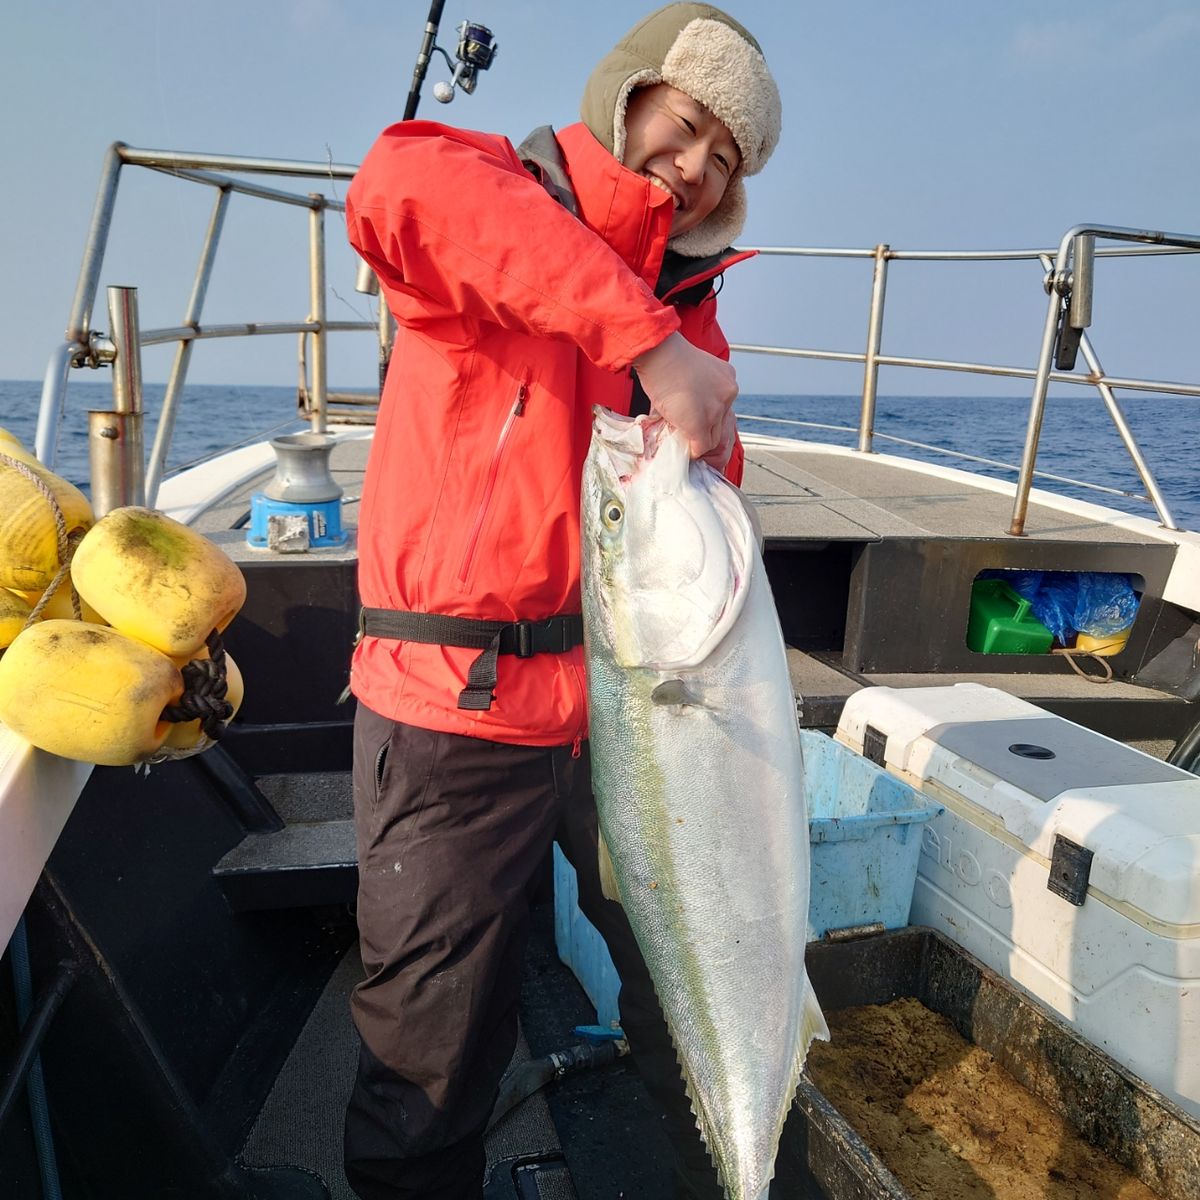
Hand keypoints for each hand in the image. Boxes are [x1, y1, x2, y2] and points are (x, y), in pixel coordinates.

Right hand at [633, 332, 737, 460]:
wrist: (658, 353)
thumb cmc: (666, 356)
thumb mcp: (692, 370)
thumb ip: (696, 390)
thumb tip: (684, 411)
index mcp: (726, 378)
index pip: (724, 407)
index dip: (709, 419)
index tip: (698, 423)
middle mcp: (727, 394)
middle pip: (722, 425)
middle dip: (706, 432)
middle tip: (691, 437)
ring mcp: (715, 409)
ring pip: (713, 438)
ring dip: (699, 442)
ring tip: (685, 442)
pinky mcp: (700, 423)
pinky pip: (702, 447)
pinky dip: (693, 451)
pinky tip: (684, 448)